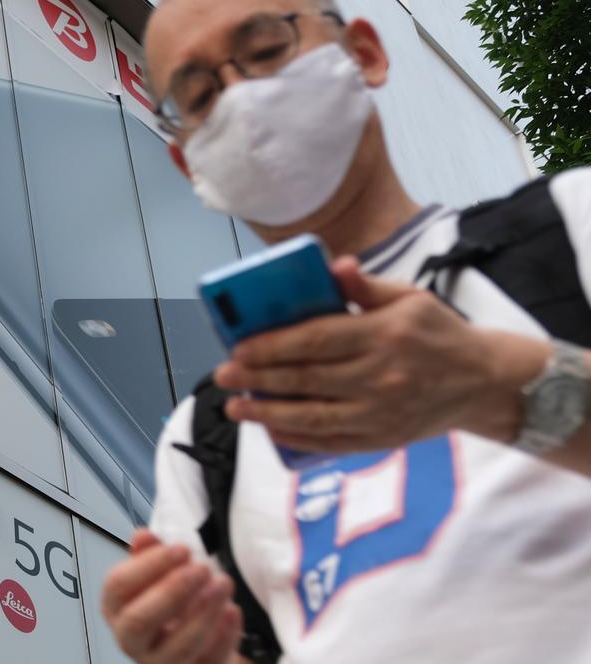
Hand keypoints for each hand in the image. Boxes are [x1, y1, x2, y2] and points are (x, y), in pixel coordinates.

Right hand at [101, 529, 242, 663]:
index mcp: (115, 608)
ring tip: (223, 583)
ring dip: (203, 613)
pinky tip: (233, 610)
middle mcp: (130, 639)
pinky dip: (223, 636)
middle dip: (173, 591)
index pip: (118, 586)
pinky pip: (208, 660)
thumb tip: (143, 536)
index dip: (148, 565)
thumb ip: (148, 554)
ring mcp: (159, 661)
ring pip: (177, 647)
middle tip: (202, 568)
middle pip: (139, 620)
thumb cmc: (169, 602)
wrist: (194, 638)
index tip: (180, 548)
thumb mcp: (155, 574)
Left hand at [213, 256, 549, 451]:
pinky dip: (297, 438)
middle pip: (306, 379)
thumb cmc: (439, 335)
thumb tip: (335, 266)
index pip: (316, 340)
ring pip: (313, 416)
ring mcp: (381, 413)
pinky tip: (271, 429)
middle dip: (258, 378)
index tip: (238, 348)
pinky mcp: (383, 439)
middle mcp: (381, 377)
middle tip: (223, 375)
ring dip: (268, 413)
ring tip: (235, 407)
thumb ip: (367, 286)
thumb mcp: (411, 299)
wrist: (485, 383)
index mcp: (384, 335)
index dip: (272, 346)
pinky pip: (332, 442)